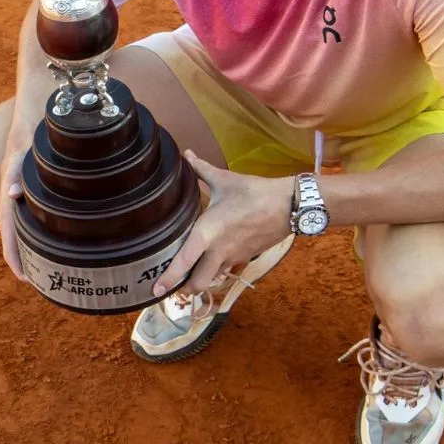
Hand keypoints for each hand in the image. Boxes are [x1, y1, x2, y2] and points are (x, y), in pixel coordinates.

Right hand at [0, 124, 37, 282]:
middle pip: (15, 238)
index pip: (8, 232)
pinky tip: (53, 244)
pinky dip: (38, 236)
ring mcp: (22, 199)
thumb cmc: (30, 138)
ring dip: (31, 251)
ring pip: (24, 231)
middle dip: (25, 261)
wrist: (34, 121)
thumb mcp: (23, 153)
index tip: (24, 278)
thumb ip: (17, 172)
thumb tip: (11, 193)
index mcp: (9, 195)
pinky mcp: (31, 196)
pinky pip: (32, 221)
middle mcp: (14, 200)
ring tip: (49, 271)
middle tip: (42, 283)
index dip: (14, 256)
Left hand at [151, 151, 292, 297]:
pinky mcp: (245, 258)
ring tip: (190, 271)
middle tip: (173, 283)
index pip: (183, 262)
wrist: (288, 205)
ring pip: (212, 279)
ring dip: (200, 279)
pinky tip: (214, 256)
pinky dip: (217, 268)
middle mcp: (218, 251)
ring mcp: (233, 257)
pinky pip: (226, 268)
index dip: (168, 279)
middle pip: (197, 284)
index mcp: (207, 233)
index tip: (155, 290)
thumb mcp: (224, 180)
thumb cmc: (254, 192)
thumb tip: (187, 154)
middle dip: (184, 288)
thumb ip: (201, 169)